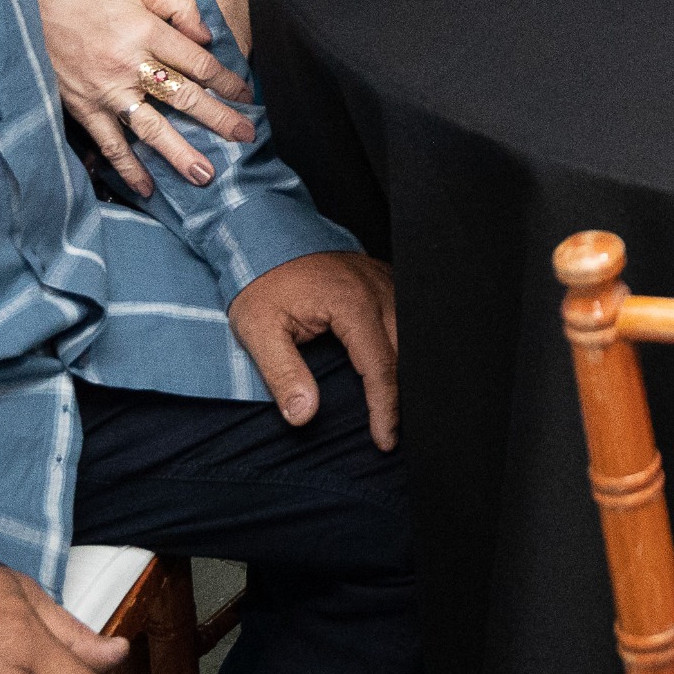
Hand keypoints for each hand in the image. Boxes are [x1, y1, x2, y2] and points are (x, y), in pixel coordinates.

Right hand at [32, 0, 250, 196]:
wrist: (26, 10)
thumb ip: (178, 6)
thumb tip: (206, 36)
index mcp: (146, 31)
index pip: (198, 62)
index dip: (227, 81)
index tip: (246, 97)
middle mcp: (130, 64)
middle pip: (184, 96)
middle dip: (218, 119)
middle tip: (246, 137)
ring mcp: (106, 91)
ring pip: (151, 127)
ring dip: (179, 153)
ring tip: (204, 175)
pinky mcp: (83, 108)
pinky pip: (109, 143)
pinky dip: (127, 168)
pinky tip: (146, 188)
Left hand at [231, 250, 399, 445]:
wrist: (262, 233)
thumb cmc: (260, 282)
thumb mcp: (259, 330)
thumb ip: (283, 374)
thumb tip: (304, 416)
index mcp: (353, 304)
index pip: (381, 366)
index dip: (386, 408)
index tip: (385, 440)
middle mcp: (378, 290)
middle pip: (408, 351)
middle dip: (408, 394)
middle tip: (401, 431)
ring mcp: (385, 280)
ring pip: (414, 331)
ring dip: (413, 368)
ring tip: (407, 405)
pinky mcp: (382, 278)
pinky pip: (408, 315)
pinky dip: (410, 344)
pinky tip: (404, 365)